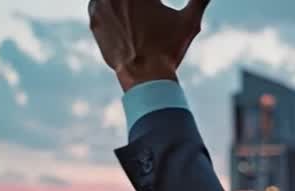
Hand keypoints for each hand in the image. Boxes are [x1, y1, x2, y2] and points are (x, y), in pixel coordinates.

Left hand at [88, 0, 210, 91]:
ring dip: (125, 6)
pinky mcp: (94, 20)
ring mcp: (100, 5)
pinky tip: (126, 23)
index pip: (149, 0)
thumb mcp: (190, 22)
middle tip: (151, 12)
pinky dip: (111, 10)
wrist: (144, 77)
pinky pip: (100, 6)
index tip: (157, 8)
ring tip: (139, 25)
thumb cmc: (169, 49)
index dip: (154, 4)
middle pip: (130, 1)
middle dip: (142, 6)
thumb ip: (200, 1)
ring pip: (113, 1)